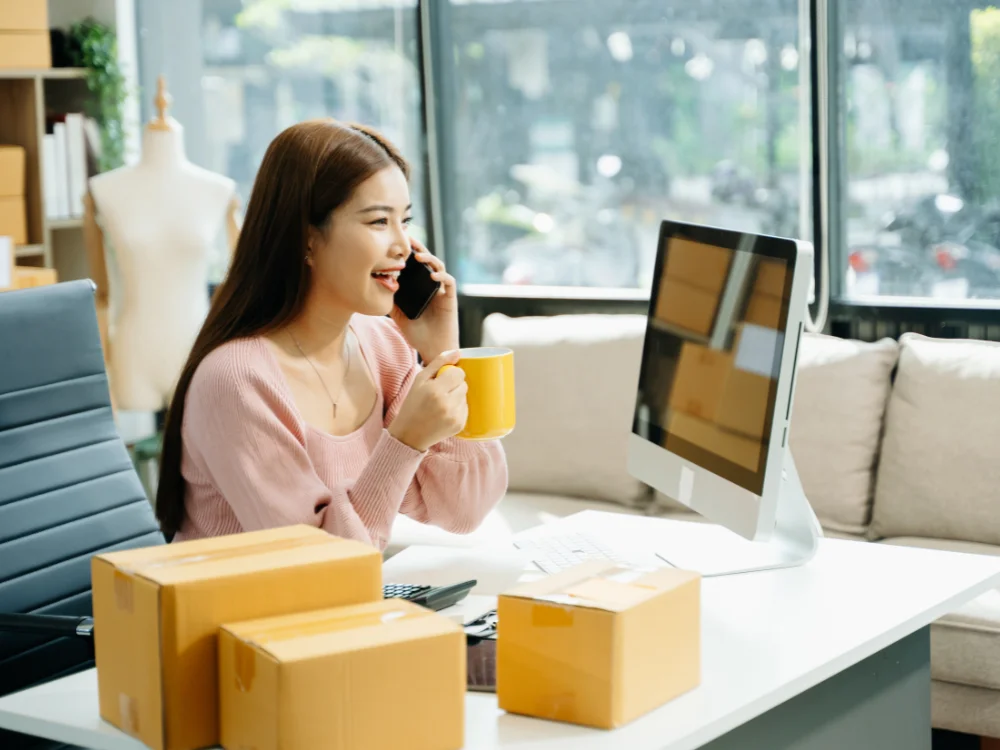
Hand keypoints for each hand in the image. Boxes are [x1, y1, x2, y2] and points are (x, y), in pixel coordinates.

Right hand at [389, 351, 468, 451]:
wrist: (409, 434)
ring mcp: (454, 416)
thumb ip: (438, 363)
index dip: (452, 374)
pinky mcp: (460, 425)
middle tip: (441, 392)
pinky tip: (444, 413)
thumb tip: (457, 352)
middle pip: (464, 385)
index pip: (459, 374)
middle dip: (454, 385)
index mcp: (435, 390)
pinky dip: (457, 408)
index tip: (444, 378)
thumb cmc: (412, 404)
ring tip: (441, 404)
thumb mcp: (419, 380)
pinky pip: (465, 408)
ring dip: (456, 397)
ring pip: (465, 396)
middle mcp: (446, 404)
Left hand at [390, 237, 458, 363]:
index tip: (397, 242)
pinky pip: (449, 282)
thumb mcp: (398, 315)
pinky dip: (442, 277)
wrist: (432, 349)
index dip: (408, 253)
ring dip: (430, 259)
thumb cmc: (417, 333)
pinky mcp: (450, 299)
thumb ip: (390, 301)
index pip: (415, 266)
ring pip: (439, 267)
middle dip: (419, 249)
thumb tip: (376, 287)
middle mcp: (432, 286)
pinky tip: (432, 276)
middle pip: (427, 261)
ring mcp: (442, 291)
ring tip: (419, 257)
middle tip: (408, 239)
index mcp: (420, 287)